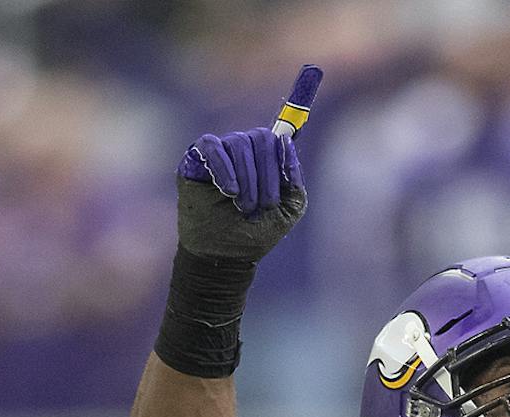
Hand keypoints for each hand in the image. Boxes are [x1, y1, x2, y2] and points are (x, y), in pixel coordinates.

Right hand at [177, 64, 323, 263]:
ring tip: (242, 206)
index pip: (281, 128)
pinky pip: (214, 147)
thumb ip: (293, 180)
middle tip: (259, 206)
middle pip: (264, 138)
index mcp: (268, 160)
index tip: (313, 69)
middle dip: (267, 177)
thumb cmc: (255, 234)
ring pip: (241, 145)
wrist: (226, 254)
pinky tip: (229, 192)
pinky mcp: (197, 157)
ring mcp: (221, 151)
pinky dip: (225, 170)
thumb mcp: (287, 211)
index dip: (299, 100)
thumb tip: (286, 143)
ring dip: (247, 183)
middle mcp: (245, 150)